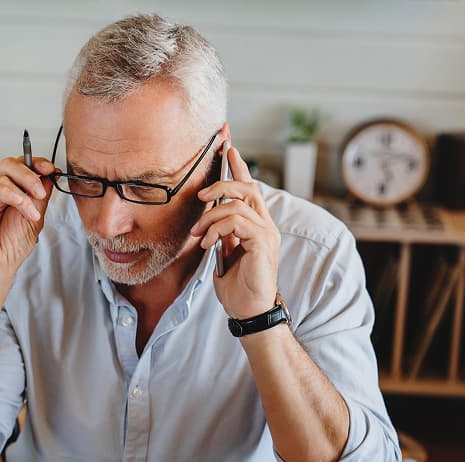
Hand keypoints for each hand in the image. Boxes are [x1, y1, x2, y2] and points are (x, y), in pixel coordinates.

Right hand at [0, 156, 55, 286]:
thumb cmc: (11, 249)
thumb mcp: (34, 219)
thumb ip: (40, 197)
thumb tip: (50, 174)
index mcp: (10, 193)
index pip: (21, 167)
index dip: (36, 164)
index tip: (50, 169)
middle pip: (10, 165)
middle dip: (29, 175)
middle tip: (40, 192)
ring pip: (1, 175)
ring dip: (22, 193)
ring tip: (31, 213)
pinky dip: (5, 193)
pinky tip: (18, 203)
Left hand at [191, 146, 280, 318]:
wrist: (248, 310)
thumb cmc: (237, 286)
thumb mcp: (224, 254)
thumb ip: (221, 233)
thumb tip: (209, 218)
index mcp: (255, 224)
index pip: (248, 188)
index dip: (238, 167)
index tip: (227, 147)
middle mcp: (265, 224)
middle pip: (247, 187)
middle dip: (221, 184)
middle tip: (200, 196)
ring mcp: (266, 232)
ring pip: (238, 204)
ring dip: (211, 216)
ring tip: (199, 235)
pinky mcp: (263, 243)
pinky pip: (238, 222)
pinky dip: (218, 229)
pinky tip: (208, 244)